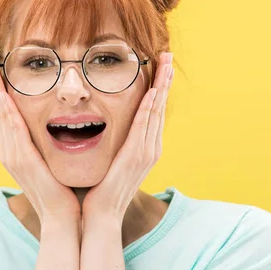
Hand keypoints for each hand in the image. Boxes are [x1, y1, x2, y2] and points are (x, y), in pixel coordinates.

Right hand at [0, 58, 80, 223]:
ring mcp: (13, 156)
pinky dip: (7, 111)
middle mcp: (9, 151)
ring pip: (2, 116)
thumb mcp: (51, 162)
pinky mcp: (22, 160)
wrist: (61, 217)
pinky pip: (13, 130)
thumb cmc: (61, 190)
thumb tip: (55, 129)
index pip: (5, 115)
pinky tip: (4, 95)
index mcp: (15, 151)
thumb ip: (46, 145)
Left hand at [82, 52, 174, 221]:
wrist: (102, 214)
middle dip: (165, 79)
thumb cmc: (102, 188)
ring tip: (166, 64)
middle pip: (160, 106)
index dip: (159, 86)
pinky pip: (144, 126)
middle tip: (169, 55)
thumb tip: (104, 124)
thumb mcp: (112, 159)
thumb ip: (116, 142)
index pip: (154, 110)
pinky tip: (153, 91)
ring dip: (161, 86)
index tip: (160, 65)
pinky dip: (149, 108)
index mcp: (145, 147)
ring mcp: (146, 152)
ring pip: (155, 112)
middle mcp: (150, 147)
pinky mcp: (137, 156)